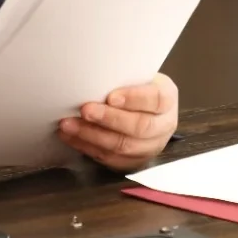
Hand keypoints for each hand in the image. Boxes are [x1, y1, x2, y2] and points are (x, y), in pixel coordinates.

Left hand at [57, 73, 178, 171]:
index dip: (134, 99)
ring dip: (92, 136)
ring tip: (69, 125)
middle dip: (109, 119)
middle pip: (140, 127)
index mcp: (168, 98)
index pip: (156, 99)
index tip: (111, 97)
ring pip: (123, 147)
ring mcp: (151, 147)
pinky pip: (111, 159)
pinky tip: (72, 137)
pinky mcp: (135, 162)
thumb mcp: (137, 75)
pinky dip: (88, 148)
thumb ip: (123, 78)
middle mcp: (164, 125)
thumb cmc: (135, 86)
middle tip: (85, 110)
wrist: (143, 107)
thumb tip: (94, 77)